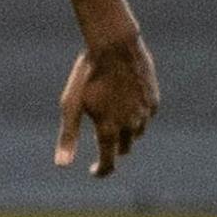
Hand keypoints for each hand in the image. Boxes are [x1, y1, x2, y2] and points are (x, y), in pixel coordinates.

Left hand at [56, 33, 159, 176]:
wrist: (115, 46)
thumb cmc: (87, 75)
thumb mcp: (71, 105)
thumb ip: (68, 137)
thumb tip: (62, 165)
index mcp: (109, 130)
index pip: (108, 163)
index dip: (101, 170)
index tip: (94, 171)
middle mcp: (130, 126)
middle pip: (124, 149)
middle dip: (113, 148)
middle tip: (102, 139)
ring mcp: (144, 113)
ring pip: (137, 133)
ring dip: (126, 132)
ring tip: (114, 118)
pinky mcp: (154, 100)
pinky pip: (146, 117)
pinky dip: (137, 116)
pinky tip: (127, 103)